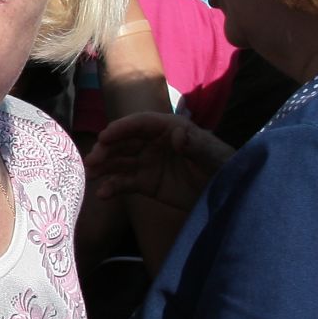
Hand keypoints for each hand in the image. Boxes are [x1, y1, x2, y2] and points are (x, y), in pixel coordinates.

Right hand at [86, 112, 234, 215]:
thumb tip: (178, 134)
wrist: (227, 194)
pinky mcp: (145, 183)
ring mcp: (147, 162)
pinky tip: (102, 194)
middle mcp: (154, 143)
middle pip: (125, 141)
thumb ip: (197, 146)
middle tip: (92, 160)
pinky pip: (124, 182)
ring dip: (103, 166)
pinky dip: (111, 187)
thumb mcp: (214, 157)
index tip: (105, 137)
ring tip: (90, 175)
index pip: (142, 123)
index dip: (123, 128)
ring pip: (119, 160)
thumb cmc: (225, 168)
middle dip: (106, 149)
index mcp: (170, 129)